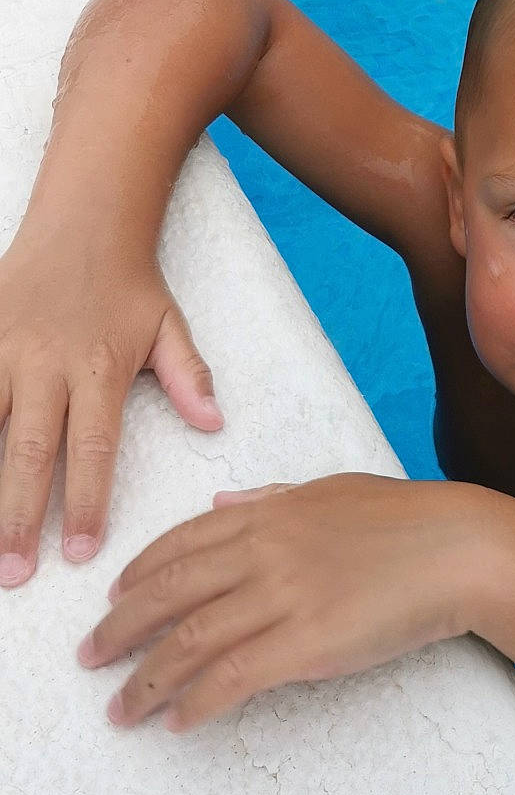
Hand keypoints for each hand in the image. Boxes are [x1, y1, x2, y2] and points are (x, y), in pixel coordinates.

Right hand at [0, 229, 221, 584]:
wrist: (83, 221)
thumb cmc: (128, 284)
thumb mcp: (168, 327)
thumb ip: (187, 378)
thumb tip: (213, 423)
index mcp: (98, 369)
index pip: (94, 448)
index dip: (88, 501)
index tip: (83, 553)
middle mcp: (45, 365)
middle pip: (29, 451)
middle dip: (20, 517)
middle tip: (15, 573)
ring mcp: (3, 351)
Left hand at [76, 473, 490, 730]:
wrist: (462, 549)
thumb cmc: (409, 521)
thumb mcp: (333, 490)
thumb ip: (273, 497)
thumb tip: (224, 500)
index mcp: (269, 511)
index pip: (181, 543)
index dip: (138, 575)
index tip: (113, 601)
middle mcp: (265, 550)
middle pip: (169, 594)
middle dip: (119, 630)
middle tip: (90, 659)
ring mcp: (284, 596)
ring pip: (190, 642)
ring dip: (146, 680)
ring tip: (122, 709)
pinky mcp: (307, 643)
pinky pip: (232, 678)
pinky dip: (196, 702)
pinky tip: (178, 721)